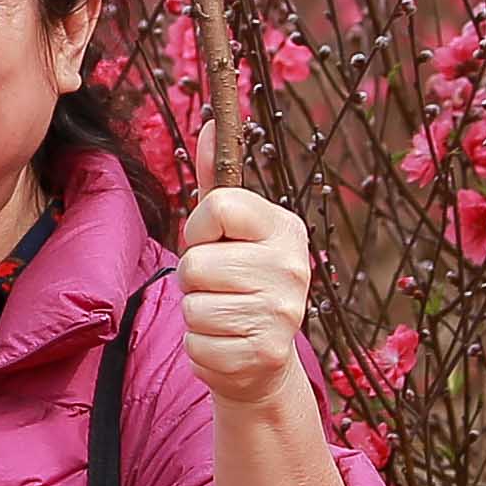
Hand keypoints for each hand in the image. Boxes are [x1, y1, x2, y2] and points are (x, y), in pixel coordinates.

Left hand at [176, 187, 319, 412]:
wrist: (264, 360)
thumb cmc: (238, 281)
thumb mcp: (231, 228)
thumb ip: (218, 178)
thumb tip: (209, 125)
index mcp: (285, 228)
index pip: (220, 206)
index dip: (200, 228)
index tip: (213, 241)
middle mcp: (292, 268)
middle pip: (197, 262)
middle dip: (194, 278)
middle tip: (219, 287)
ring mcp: (282, 314)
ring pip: (193, 306)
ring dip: (196, 314)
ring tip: (223, 315)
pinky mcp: (264, 354)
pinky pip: (197, 343)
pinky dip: (201, 347)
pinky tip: (227, 342)